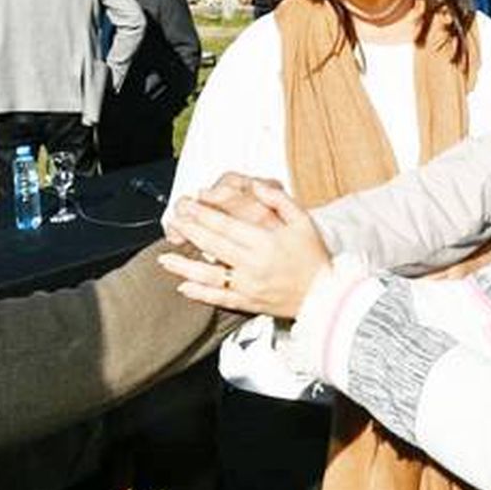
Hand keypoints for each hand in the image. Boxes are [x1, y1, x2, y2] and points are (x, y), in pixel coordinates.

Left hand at [157, 184, 329, 318]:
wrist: (326, 296)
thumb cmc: (314, 258)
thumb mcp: (302, 221)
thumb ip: (278, 201)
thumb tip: (255, 186)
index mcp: (264, 243)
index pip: (225, 225)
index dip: (204, 213)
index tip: (190, 204)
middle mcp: (252, 265)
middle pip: (212, 244)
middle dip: (190, 230)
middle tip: (174, 219)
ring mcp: (248, 286)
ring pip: (209, 274)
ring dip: (184, 266)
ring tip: (164, 258)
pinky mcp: (248, 303)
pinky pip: (219, 298)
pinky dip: (199, 293)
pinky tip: (183, 287)